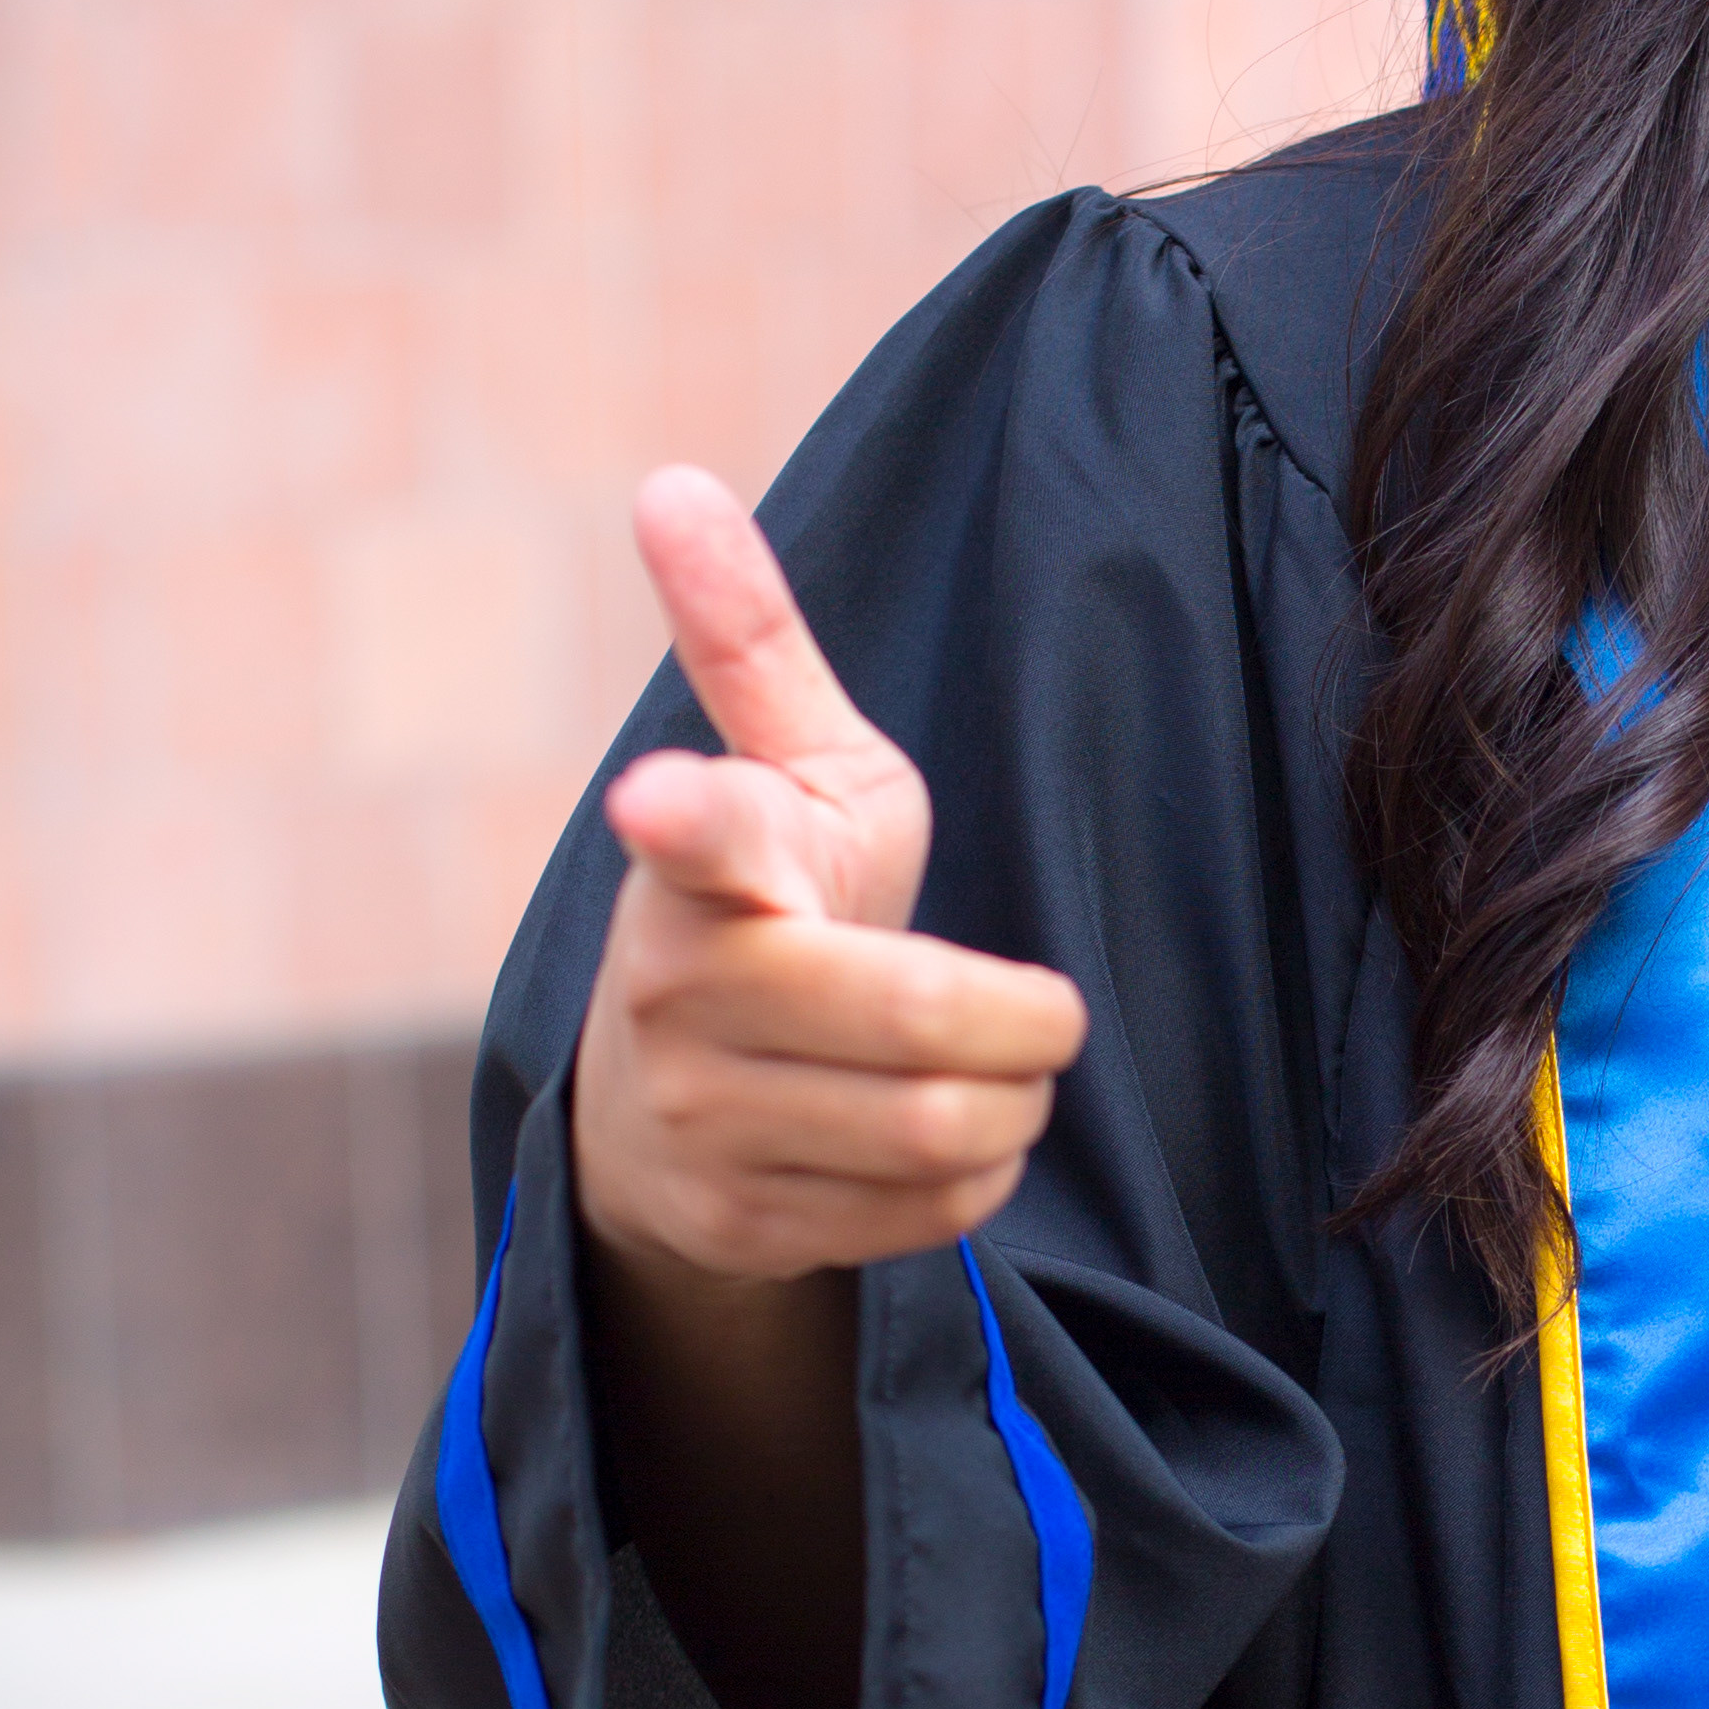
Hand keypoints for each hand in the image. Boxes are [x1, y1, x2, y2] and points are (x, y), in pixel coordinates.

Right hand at [572, 471, 1086, 1282]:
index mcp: (696, 866)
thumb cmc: (770, 900)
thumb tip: (673, 485)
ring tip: (1009, 1071)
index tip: (656, 794)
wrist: (667, 1112)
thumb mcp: (782, 770)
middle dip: (1025, 1019)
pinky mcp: (739, 1224)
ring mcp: (699, 1119)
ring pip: (935, 1127)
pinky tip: (960, 1140)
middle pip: (911, 1020)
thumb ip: (751, 643)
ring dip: (1017, 1101)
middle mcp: (677, 993)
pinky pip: (925, 1213)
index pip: (697, 830)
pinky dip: (981, 1177)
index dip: (685, 812)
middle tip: (1052, 1009)